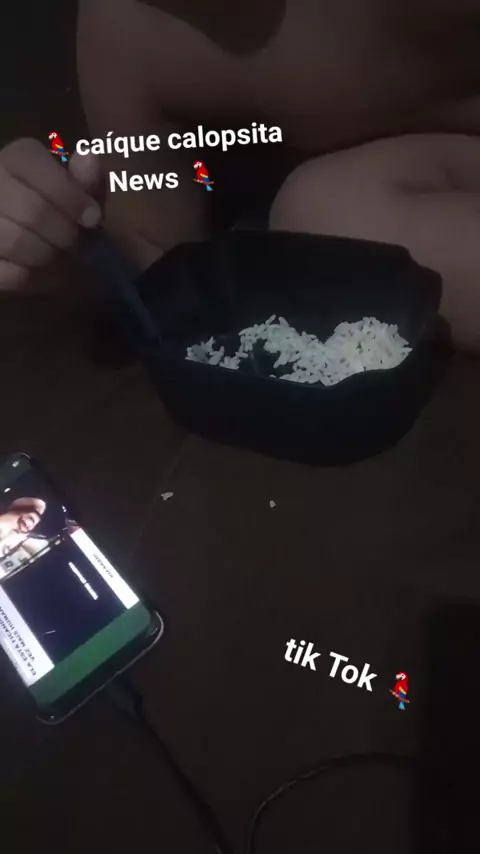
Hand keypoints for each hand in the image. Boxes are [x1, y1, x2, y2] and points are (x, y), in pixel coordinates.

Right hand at [0, 138, 102, 289]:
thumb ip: (86, 180)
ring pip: (17, 242)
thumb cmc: (58, 214)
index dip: (67, 192)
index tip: (93, 218)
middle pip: (31, 209)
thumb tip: (88, 159)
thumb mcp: (77, 194)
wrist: (28, 235)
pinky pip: (10, 273)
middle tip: (77, 244)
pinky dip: (29, 277)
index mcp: (14, 160)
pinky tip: (34, 269)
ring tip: (56, 255)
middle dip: (64, 233)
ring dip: (47, 256)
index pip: (31, 161)